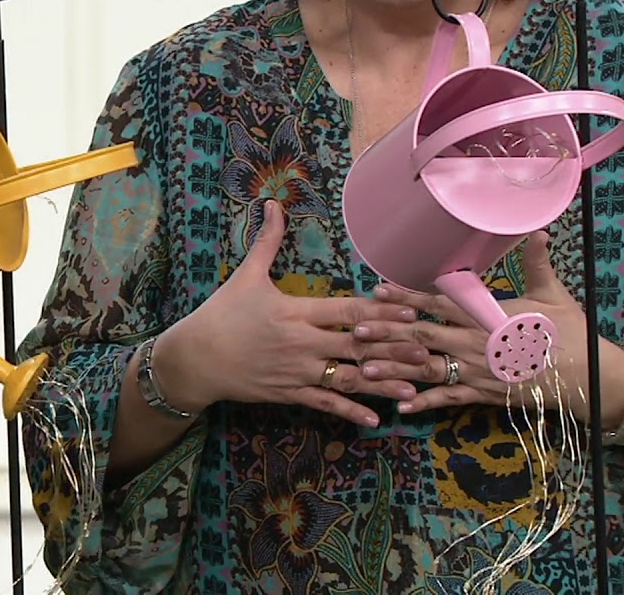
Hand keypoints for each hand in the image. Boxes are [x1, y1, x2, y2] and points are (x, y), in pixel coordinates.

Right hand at [152, 200, 429, 427]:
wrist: (195, 358)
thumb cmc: (220, 314)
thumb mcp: (245, 275)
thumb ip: (267, 241)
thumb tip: (272, 203)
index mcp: (295, 311)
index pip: (347, 310)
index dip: (382, 311)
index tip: (412, 311)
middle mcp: (301, 343)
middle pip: (356, 345)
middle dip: (394, 348)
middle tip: (428, 350)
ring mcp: (296, 371)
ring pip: (347, 378)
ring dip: (382, 383)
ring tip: (416, 387)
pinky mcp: (288, 393)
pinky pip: (324, 403)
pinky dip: (350, 412)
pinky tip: (375, 419)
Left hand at [353, 231, 623, 423]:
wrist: (590, 376)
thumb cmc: (571, 332)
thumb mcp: (554, 294)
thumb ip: (537, 263)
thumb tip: (538, 230)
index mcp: (487, 315)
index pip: (440, 302)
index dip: (407, 296)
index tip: (379, 291)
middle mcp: (475, 342)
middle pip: (422, 335)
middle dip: (387, 332)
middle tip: (356, 329)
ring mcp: (478, 370)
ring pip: (428, 368)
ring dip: (395, 368)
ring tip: (364, 368)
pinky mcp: (485, 394)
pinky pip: (450, 399)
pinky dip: (425, 402)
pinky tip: (400, 405)